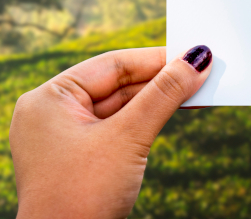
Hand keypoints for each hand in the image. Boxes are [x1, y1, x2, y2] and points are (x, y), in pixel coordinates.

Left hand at [9, 45, 212, 218]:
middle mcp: (51, 113)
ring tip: (196, 90)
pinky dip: (145, 121)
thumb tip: (197, 59)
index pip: (112, 65)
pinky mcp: (79, 158)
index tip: (194, 54)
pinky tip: (173, 112)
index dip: (156, 59)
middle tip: (202, 72)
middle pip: (117, 84)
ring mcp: (63, 137)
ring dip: (157, 101)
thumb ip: (164, 94)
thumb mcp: (129, 138)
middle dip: (160, 81)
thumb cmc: (83, 196)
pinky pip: (117, 127)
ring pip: (120, 106)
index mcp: (48, 99)